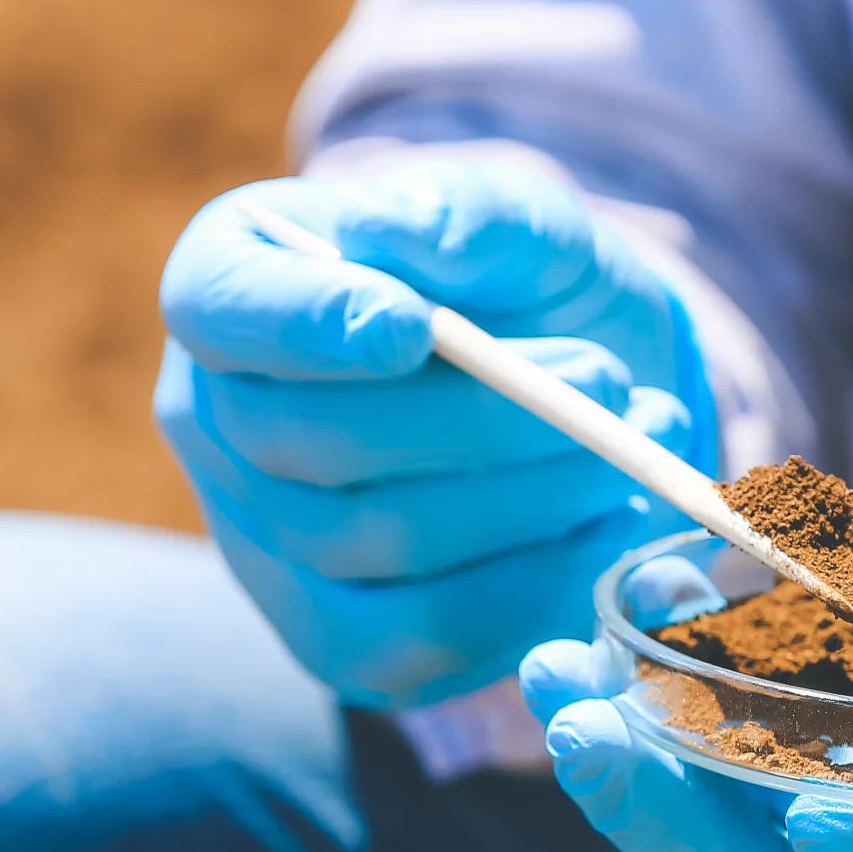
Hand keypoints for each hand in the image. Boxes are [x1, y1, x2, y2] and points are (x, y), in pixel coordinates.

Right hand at [157, 161, 714, 708]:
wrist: (574, 379)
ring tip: (635, 444)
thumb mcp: (515, 214)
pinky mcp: (334, 637)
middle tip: (608, 381)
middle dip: (482, 420)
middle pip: (314, 441)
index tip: (414, 327)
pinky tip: (609, 530)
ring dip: (532, 500)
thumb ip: (466, 216)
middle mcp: (217, 419)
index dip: (307, 324)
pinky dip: (534, 589)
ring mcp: (263, 539)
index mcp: (230, 279)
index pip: (222, 306)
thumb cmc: (519, 277)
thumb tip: (400, 239)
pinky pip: (417, 638)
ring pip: (375, 543)